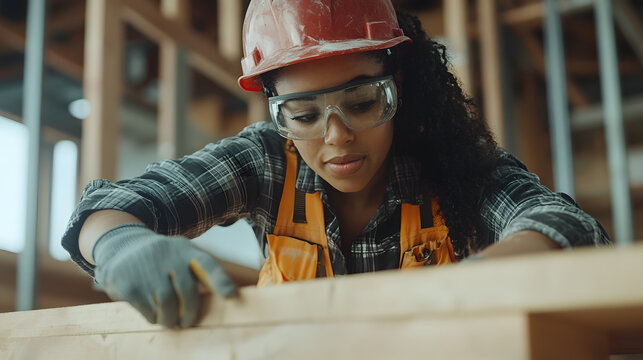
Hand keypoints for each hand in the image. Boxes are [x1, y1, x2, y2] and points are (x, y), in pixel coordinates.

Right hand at [93, 224, 236, 327]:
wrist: (121, 246)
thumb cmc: (161, 259)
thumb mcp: (179, 254)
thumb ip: (197, 272)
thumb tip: (221, 300)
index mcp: (185, 249)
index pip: (207, 264)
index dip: (221, 280)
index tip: (231, 296)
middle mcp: (167, 255)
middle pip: (187, 291)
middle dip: (190, 312)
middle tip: (187, 323)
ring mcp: (147, 268)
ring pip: (167, 304)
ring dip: (170, 319)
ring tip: (169, 322)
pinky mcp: (129, 283)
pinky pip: (148, 310)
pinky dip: (153, 318)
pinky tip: (153, 315)